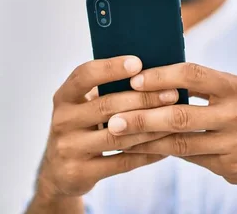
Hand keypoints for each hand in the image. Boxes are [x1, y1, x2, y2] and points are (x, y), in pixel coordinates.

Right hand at [36, 56, 178, 199]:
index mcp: (63, 97)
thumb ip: (107, 89)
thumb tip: (152, 70)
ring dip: (150, 126)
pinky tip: (168, 145)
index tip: (138, 63)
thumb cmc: (84, 125)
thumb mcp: (84, 105)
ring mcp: (68, 149)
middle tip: (172, 94)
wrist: (60, 171)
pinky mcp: (80, 173)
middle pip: (107, 106)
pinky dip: (148, 153)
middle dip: (143, 98)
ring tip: (175, 117)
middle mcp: (62, 121)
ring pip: (118, 136)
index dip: (110, 68)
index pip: (84, 75)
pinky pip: (122, 162)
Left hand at [108, 63, 236, 188]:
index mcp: (236, 86)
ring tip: (119, 135)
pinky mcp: (229, 165)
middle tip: (113, 117)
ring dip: (146, 138)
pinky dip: (162, 152)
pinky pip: (188, 157)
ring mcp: (234, 142)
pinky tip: (141, 149)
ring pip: (180, 140)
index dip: (161, 76)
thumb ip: (205, 87)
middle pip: (181, 112)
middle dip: (143, 114)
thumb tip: (158, 77)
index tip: (133, 79)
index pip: (193, 74)